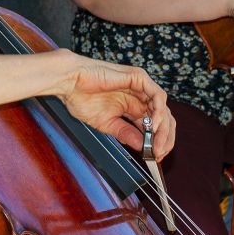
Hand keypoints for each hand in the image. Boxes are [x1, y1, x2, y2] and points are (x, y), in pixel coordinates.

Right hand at [58, 52, 175, 160]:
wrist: (69, 82)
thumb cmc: (81, 98)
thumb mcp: (106, 124)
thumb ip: (125, 133)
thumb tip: (142, 147)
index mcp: (132, 107)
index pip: (154, 125)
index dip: (158, 141)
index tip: (156, 157)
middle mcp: (139, 96)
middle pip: (163, 118)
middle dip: (164, 138)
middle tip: (159, 153)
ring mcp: (141, 86)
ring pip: (163, 108)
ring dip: (164, 128)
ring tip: (157, 143)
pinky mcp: (139, 77)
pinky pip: (158, 95)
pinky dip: (159, 111)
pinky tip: (153, 126)